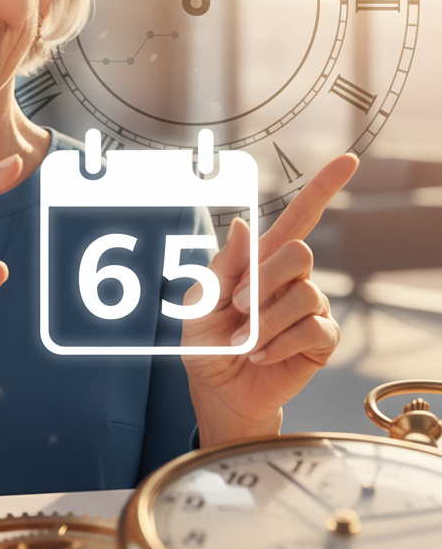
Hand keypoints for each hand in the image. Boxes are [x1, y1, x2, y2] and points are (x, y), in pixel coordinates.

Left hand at [181, 152, 357, 446]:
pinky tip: (263, 354)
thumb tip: (243, 225)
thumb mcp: (201, 300)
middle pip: (299, 252)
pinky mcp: (321, 340)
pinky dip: (279, 343)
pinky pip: (312, 330)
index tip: (348, 160)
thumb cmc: (208, 342)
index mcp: (261, 260)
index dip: (323, 187)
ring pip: (303, 294)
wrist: (218, 388)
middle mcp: (292, 279)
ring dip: (266, 320)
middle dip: (263, 281)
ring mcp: (311, 308)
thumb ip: (223, 265)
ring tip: (247, 339)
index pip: (299, 217)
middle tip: (240, 308)